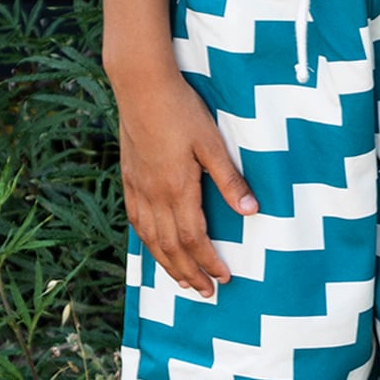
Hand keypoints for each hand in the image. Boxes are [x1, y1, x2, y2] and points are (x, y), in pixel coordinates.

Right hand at [113, 64, 254, 296]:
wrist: (141, 86)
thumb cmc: (180, 110)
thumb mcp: (211, 143)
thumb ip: (229, 179)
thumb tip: (251, 211)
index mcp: (177, 188)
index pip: (193, 239)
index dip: (208, 262)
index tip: (223, 278)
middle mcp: (154, 195)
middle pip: (170, 247)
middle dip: (189, 273)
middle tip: (205, 293)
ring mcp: (138, 187)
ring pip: (150, 238)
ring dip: (167, 263)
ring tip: (180, 280)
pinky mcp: (129, 178)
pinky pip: (135, 220)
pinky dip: (146, 240)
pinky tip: (152, 245)